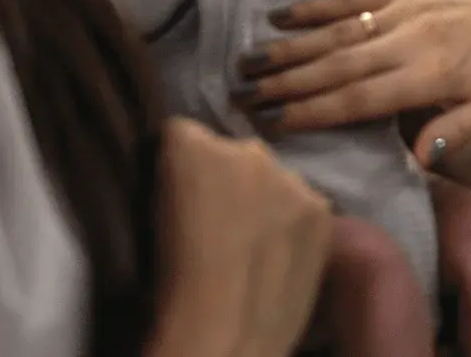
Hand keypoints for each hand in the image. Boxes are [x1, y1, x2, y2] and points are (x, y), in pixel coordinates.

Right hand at [146, 118, 333, 356]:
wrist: (221, 337)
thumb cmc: (165, 287)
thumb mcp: (149, 216)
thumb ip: (173, 182)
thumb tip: (187, 180)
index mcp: (189, 143)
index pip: (184, 135)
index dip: (180, 168)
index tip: (181, 200)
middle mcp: (245, 147)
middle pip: (234, 153)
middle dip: (228, 180)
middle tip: (221, 227)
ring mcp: (290, 176)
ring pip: (274, 180)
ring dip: (265, 202)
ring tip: (254, 248)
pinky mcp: (321, 208)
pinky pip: (304, 206)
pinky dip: (293, 226)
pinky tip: (280, 259)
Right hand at [234, 0, 470, 161]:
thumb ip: (461, 129)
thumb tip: (418, 156)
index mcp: (431, 74)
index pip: (361, 98)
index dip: (315, 112)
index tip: (273, 125)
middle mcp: (409, 40)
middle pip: (337, 66)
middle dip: (286, 84)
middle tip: (241, 97)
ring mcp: (400, 12)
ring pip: (336, 34)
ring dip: (289, 49)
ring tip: (247, 64)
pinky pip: (350, 1)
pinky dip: (313, 10)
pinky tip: (278, 19)